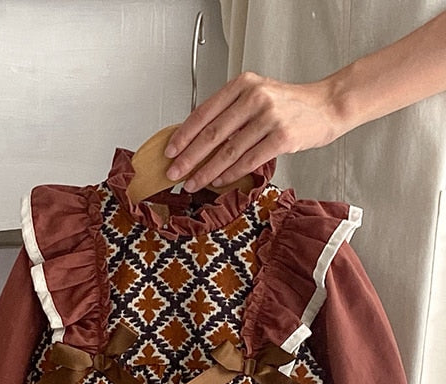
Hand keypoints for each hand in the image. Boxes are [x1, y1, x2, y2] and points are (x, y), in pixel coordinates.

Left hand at [164, 72, 344, 190]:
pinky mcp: (282, 138)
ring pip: (228, 151)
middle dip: (188, 158)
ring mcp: (269, 117)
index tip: (169, 151)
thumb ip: (229, 112)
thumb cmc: (289, 105)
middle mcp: (255, 98)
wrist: (328, 105)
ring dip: (206, 172)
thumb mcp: (256, 96)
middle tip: (173, 172)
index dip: (183, 135)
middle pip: (211, 134)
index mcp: (243, 85)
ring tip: (192, 183)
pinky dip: (230, 175)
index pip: (204, 113)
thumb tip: (194, 140)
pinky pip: (248, 161)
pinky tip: (218, 182)